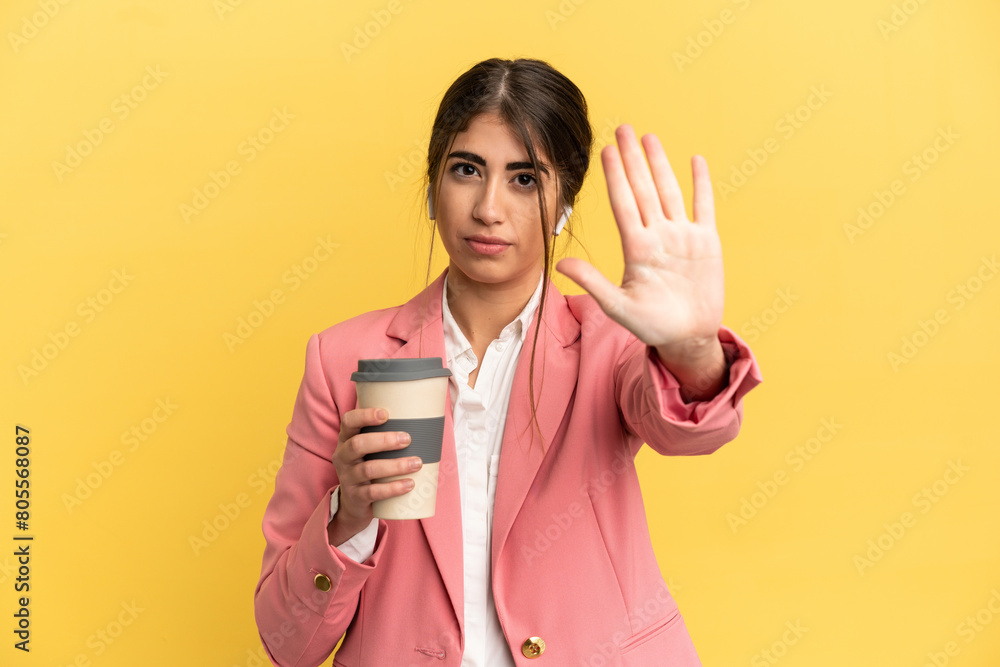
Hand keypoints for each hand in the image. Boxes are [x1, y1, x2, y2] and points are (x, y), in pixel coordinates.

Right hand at [328, 407, 420, 543]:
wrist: (355, 503)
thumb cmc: (370, 466)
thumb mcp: (370, 450)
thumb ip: (387, 435)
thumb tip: (424, 421)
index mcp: (346, 439)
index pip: (348, 421)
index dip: (364, 416)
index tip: (385, 414)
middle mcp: (343, 457)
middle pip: (358, 444)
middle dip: (384, 440)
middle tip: (407, 439)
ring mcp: (348, 478)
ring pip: (369, 470)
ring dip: (395, 465)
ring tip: (417, 463)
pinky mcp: (356, 497)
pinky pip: (374, 492)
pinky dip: (393, 488)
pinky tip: (409, 484)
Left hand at [556, 124, 723, 366]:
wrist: (688, 338)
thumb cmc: (652, 326)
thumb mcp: (620, 307)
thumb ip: (593, 283)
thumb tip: (559, 265)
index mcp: (636, 248)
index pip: (623, 204)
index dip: (615, 177)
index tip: (605, 151)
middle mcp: (657, 236)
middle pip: (643, 189)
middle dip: (633, 159)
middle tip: (622, 129)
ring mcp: (682, 236)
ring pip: (669, 191)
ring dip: (660, 164)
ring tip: (649, 137)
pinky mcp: (707, 242)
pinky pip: (703, 207)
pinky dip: (701, 184)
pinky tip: (694, 161)